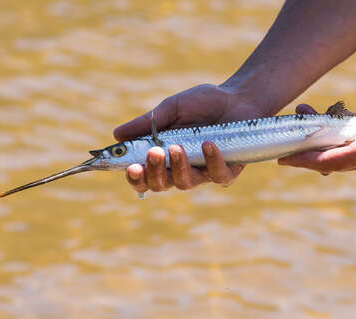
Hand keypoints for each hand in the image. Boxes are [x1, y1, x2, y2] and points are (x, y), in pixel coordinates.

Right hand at [113, 84, 264, 192]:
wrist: (239, 96)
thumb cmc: (204, 103)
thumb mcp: (171, 108)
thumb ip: (147, 123)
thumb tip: (116, 134)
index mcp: (164, 157)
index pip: (144, 177)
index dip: (135, 178)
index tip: (130, 167)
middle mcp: (182, 169)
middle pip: (161, 185)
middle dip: (153, 172)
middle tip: (152, 153)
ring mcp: (205, 172)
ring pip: (186, 182)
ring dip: (178, 166)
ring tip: (176, 147)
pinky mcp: (229, 171)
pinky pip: (218, 175)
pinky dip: (212, 161)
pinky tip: (208, 144)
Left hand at [278, 104, 355, 172]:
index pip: (330, 161)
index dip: (305, 160)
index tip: (283, 158)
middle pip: (328, 158)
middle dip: (304, 149)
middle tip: (282, 136)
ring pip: (337, 150)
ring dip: (318, 138)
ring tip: (304, 115)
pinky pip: (350, 145)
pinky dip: (335, 135)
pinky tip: (329, 120)